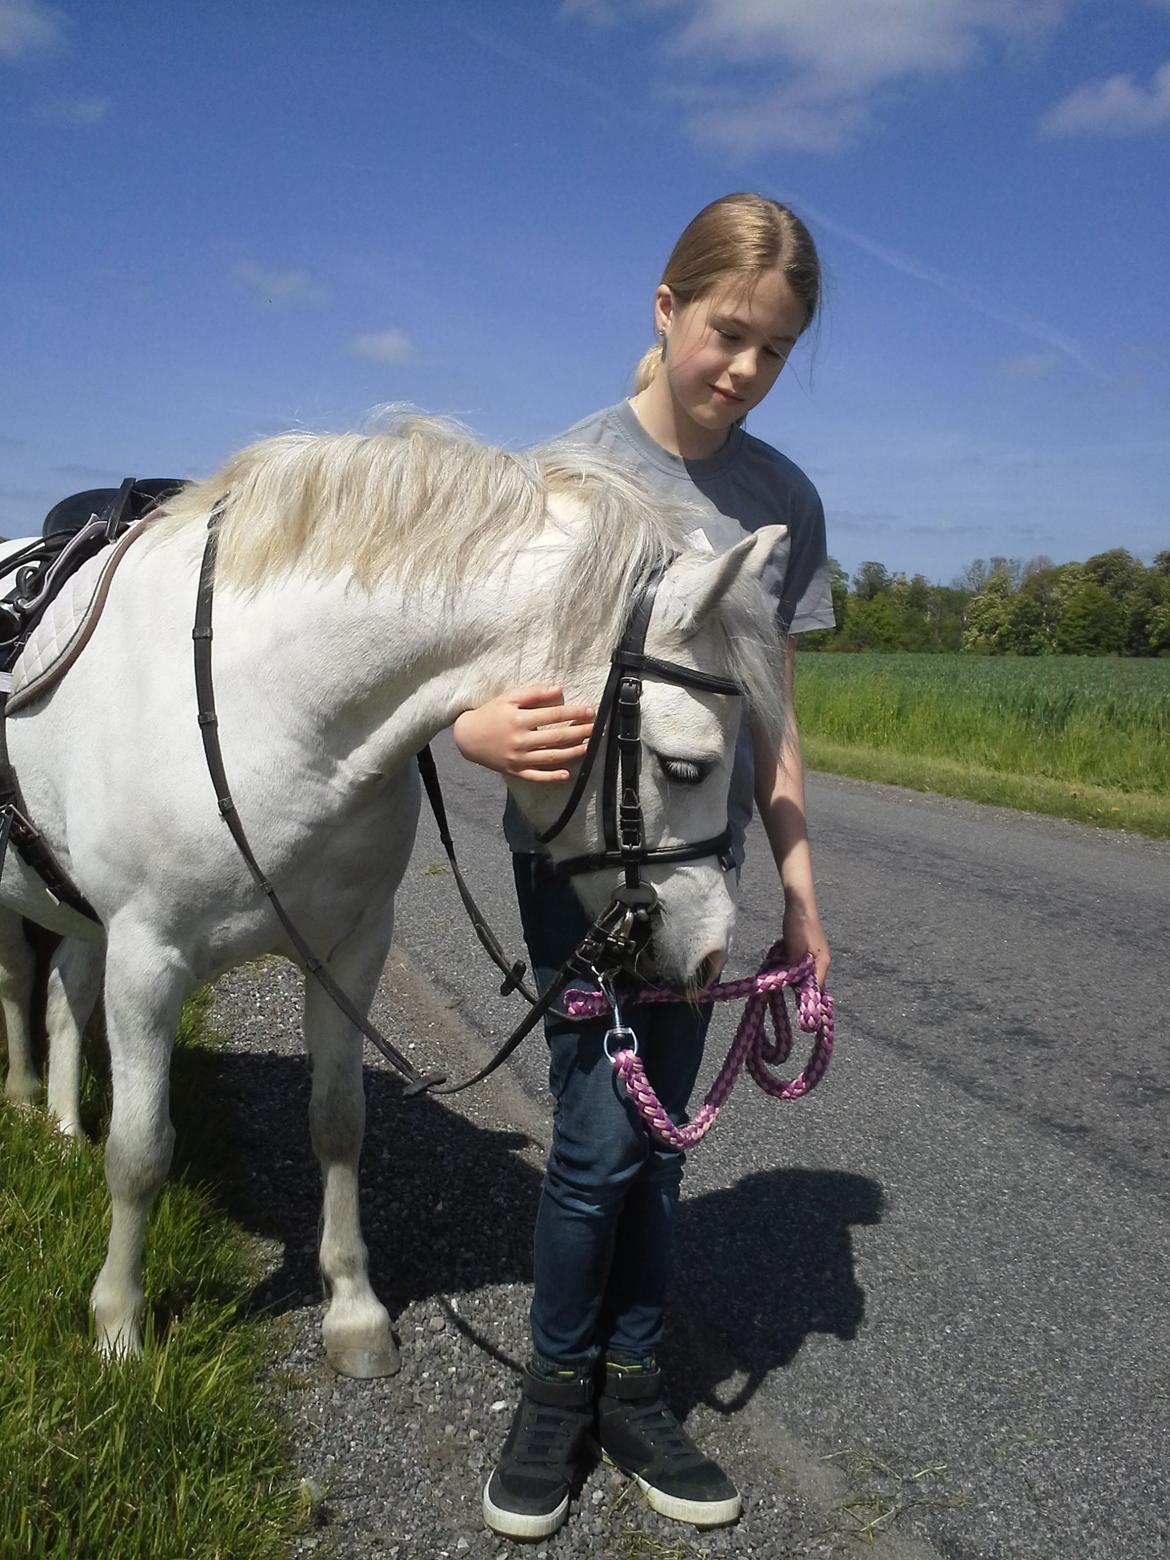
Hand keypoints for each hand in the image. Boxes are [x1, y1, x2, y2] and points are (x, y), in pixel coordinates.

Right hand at [452, 685, 594, 781]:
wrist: (468, 738)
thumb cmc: (490, 713)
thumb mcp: (508, 698)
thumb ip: (533, 693)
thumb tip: (558, 689)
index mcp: (519, 719)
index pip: (553, 715)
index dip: (574, 713)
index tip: (590, 711)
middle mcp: (520, 740)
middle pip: (556, 737)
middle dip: (580, 733)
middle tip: (597, 729)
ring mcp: (518, 758)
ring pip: (551, 757)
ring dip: (573, 753)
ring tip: (590, 747)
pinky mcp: (516, 771)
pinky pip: (537, 776)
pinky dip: (552, 776)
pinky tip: (568, 774)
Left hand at [782, 897, 830, 990]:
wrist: (799, 903)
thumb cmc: (799, 925)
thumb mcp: (795, 950)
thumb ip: (797, 971)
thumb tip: (797, 989)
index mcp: (823, 962)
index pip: (817, 988)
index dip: (806, 998)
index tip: (795, 1003)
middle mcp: (821, 960)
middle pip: (809, 981)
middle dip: (795, 982)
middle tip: (781, 977)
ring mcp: (815, 954)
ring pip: (802, 972)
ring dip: (790, 971)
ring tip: (780, 962)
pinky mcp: (807, 948)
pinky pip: (798, 962)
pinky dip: (789, 962)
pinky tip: (781, 954)